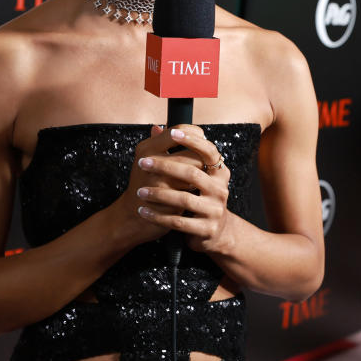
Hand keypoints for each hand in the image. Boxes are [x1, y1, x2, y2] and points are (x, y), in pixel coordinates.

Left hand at [132, 124, 232, 252]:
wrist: (213, 232)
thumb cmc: (199, 197)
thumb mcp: (196, 176)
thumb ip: (178, 152)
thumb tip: (157, 128)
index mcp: (219, 173)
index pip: (209, 151)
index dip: (193, 140)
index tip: (173, 133)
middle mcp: (220, 190)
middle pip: (192, 173)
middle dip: (165, 167)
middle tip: (143, 163)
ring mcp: (215, 210)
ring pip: (184, 199)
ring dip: (158, 195)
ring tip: (140, 192)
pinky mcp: (206, 229)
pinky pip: (178, 222)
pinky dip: (158, 217)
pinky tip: (144, 212)